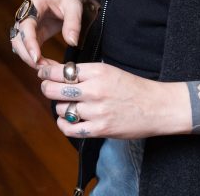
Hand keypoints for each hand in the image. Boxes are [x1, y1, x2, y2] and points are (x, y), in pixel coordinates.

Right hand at [10, 0, 84, 67]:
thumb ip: (73, 23)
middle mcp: (26, 15)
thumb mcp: (74, 5)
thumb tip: (72, 43)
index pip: (26, 25)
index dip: (29, 42)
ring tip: (47, 69)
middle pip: (18, 38)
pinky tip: (47, 66)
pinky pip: (30, 47)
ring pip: (20, 45)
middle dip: (27, 55)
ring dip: (30, 59)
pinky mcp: (34, 33)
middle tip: (43, 69)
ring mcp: (28, 24)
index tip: (36, 57)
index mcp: (33, 4)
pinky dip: (36, 58)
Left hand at [37, 61, 188, 139]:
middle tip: (48, 89)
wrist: (157, 107)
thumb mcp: (108, 71)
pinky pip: (70, 129)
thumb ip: (84, 72)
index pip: (60, 71)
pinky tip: (68, 120)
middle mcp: (94, 90)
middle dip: (46, 88)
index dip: (46, 72)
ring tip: (68, 105)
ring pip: (61, 109)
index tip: (42, 73)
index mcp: (96, 71)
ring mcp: (97, 111)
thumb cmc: (132, 87)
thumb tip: (56, 70)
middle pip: (53, 90)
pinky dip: (64, 125)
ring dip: (60, 108)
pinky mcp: (100, 129)